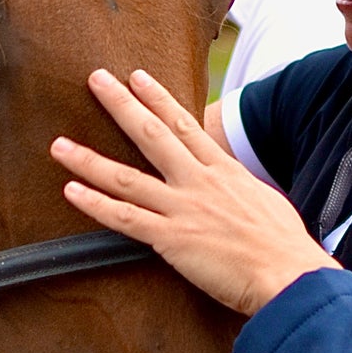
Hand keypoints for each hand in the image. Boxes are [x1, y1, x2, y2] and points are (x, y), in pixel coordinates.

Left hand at [51, 68, 340, 316]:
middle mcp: (201, 182)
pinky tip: (71, 190)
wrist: (292, 275)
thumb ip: (243, 193)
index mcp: (226, 172)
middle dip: (121, 104)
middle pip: (152, 134)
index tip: (137, 77)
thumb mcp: (267, 205)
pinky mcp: (173, 239)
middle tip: (95, 79)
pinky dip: (95, 204)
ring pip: (126, 177)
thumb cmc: (286, 249)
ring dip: (89, 158)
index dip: (158, 99)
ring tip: (59, 144)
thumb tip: (237, 194)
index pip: (185, 126)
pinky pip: (125, 219)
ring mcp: (184, 208)